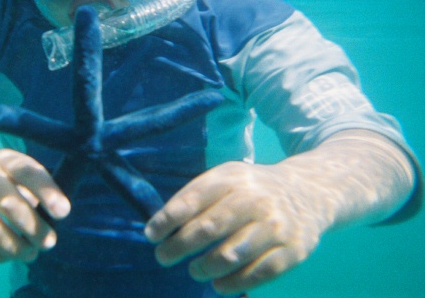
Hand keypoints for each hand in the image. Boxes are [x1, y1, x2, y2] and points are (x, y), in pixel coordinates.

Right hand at [0, 149, 70, 262]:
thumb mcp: (10, 169)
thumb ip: (33, 187)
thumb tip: (57, 215)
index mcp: (4, 160)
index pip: (28, 172)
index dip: (47, 192)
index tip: (63, 212)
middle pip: (9, 203)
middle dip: (33, 227)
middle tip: (49, 242)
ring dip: (14, 246)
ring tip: (30, 254)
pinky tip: (8, 255)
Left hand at [144, 160, 325, 293]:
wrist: (310, 190)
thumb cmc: (253, 189)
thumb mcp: (227, 178)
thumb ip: (196, 197)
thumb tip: (159, 226)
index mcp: (232, 178)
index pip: (192, 199)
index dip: (167, 220)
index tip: (151, 235)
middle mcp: (254, 199)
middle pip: (209, 227)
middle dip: (179, 246)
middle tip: (163, 256)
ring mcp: (275, 225)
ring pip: (232, 253)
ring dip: (205, 267)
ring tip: (194, 270)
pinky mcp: (293, 249)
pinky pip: (258, 272)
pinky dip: (234, 283)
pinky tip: (219, 284)